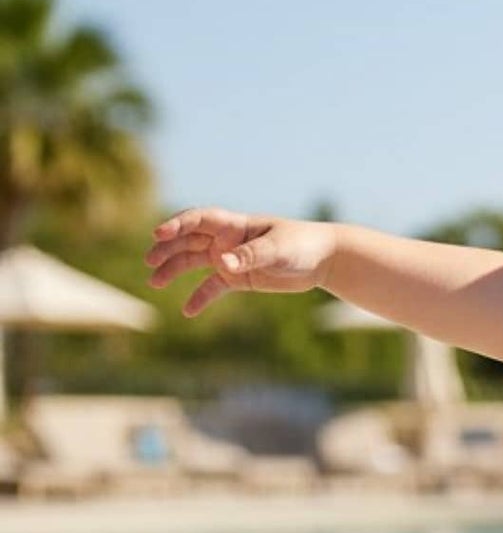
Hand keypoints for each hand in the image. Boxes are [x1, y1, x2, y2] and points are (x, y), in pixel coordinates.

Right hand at [145, 208, 337, 317]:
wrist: (322, 259)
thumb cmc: (301, 245)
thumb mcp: (277, 249)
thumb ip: (250, 255)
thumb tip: (223, 263)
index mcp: (234, 224)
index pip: (198, 220)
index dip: (177, 225)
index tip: (159, 235)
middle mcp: (226, 239)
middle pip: (188, 241)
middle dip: (167, 249)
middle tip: (149, 262)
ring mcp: (230, 259)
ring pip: (194, 262)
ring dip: (174, 270)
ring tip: (155, 282)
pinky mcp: (238, 278)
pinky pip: (213, 288)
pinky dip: (200, 297)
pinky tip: (187, 311)